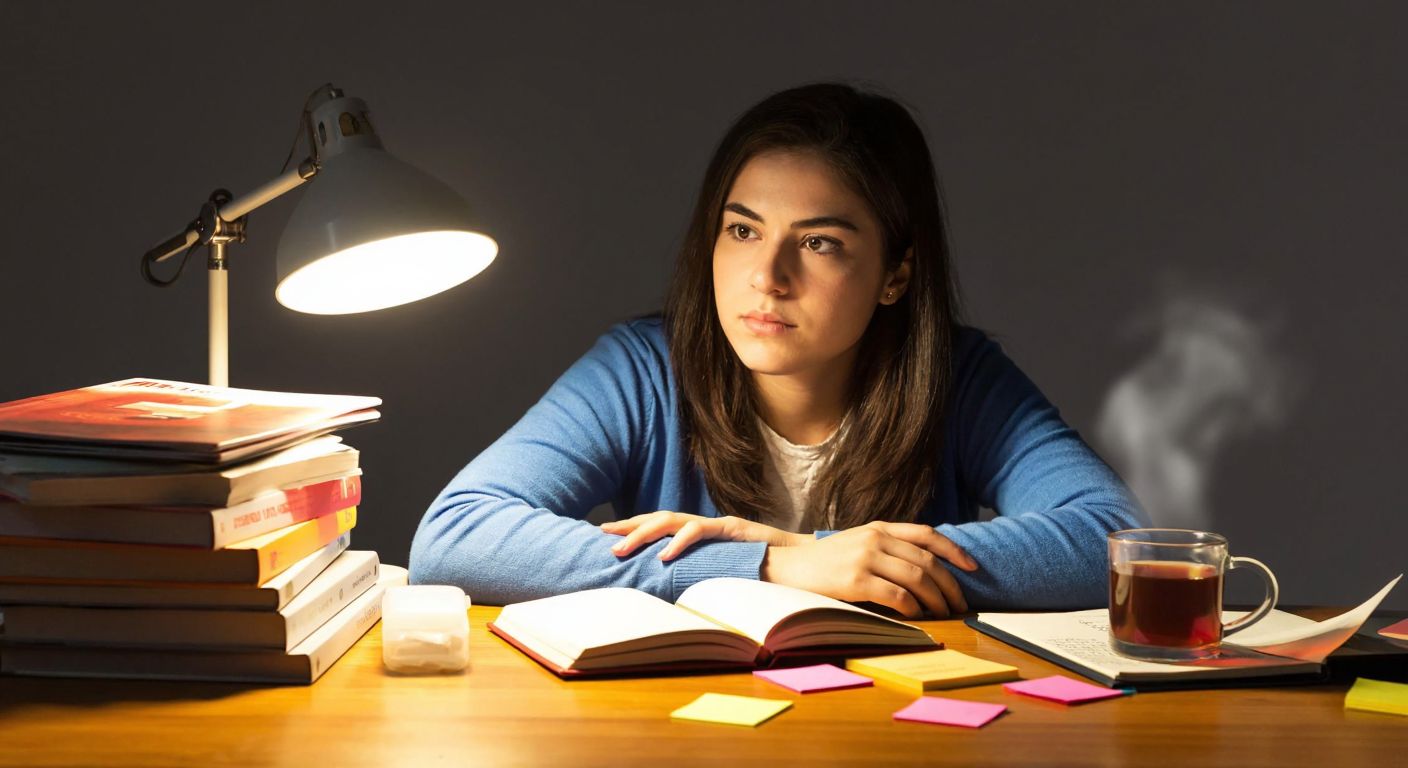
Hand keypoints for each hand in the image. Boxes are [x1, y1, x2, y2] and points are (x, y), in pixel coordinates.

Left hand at [602, 511, 809, 559]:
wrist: (803, 562)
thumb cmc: (765, 571)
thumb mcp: (725, 574)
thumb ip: (703, 576)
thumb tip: (675, 595)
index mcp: (702, 535)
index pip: (662, 526)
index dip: (635, 528)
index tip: (607, 535)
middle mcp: (707, 525)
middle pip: (660, 518)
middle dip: (630, 526)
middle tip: (603, 536)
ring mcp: (719, 525)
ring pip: (673, 520)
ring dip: (644, 532)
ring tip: (622, 547)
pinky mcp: (733, 529)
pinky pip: (701, 530)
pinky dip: (679, 541)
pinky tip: (663, 555)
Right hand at [760, 521, 978, 617]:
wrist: (787, 567)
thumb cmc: (826, 560)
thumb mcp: (858, 542)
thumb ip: (888, 546)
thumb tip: (926, 566)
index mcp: (879, 527)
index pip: (927, 534)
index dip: (954, 550)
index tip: (972, 567)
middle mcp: (875, 538)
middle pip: (927, 561)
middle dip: (950, 584)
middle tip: (961, 603)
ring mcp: (865, 558)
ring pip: (916, 579)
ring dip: (936, 599)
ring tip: (943, 613)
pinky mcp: (855, 580)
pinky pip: (897, 596)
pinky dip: (913, 608)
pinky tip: (917, 616)